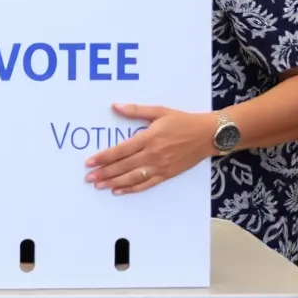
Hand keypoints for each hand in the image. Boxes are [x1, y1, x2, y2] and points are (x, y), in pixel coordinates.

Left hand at [85, 104, 218, 193]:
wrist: (209, 135)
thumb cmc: (183, 121)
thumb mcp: (159, 111)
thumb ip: (135, 110)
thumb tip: (114, 106)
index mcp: (148, 138)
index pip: (120, 150)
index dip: (103, 157)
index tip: (89, 162)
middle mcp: (153, 154)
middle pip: (123, 166)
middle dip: (104, 173)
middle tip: (88, 178)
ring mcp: (160, 166)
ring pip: (133, 177)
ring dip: (114, 182)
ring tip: (99, 185)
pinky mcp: (167, 174)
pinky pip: (147, 184)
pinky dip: (132, 188)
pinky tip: (119, 191)